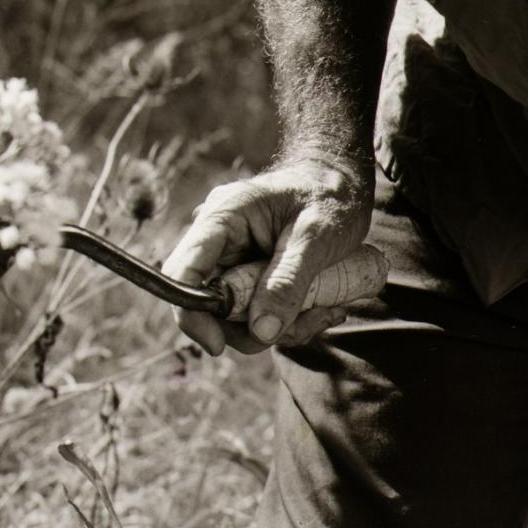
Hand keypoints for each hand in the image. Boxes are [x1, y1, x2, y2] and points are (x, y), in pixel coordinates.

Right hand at [161, 157, 373, 354]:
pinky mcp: (251, 278)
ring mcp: (233, 261)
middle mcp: (219, 240)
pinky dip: (289, 322)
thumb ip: (288, 282)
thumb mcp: (316, 237)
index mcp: (222, 217)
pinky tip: (323, 307)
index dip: (190, 313)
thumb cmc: (330, 197)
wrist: (343, 183)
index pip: (184, 272)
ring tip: (325, 309)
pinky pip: (257, 315)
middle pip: (208, 304)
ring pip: (236, 317)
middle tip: (302, 324)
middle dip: (251, 327)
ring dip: (279, 328)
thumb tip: (261, 332)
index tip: (218, 345)